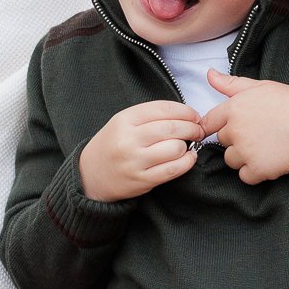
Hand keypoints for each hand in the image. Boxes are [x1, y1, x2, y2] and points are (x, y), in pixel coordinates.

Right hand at [79, 101, 203, 201]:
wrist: (91, 174)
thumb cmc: (113, 144)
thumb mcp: (123, 122)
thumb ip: (151, 116)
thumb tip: (187, 115)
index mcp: (125, 119)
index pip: (163, 109)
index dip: (186, 111)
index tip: (194, 115)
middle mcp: (129, 139)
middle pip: (172, 128)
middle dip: (192, 128)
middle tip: (198, 130)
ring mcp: (135, 161)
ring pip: (175, 148)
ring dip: (187, 146)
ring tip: (187, 145)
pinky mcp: (142, 180)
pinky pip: (173, 169)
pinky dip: (187, 162)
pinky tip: (188, 158)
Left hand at [197, 72, 288, 184]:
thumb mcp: (261, 86)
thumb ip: (231, 84)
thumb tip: (209, 75)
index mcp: (234, 108)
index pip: (209, 122)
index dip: (217, 126)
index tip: (230, 129)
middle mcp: (236, 130)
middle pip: (223, 141)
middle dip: (236, 139)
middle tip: (259, 133)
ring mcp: (246, 151)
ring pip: (231, 160)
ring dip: (243, 157)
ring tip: (264, 146)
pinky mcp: (258, 169)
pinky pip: (245, 176)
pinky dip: (255, 172)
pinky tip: (269, 159)